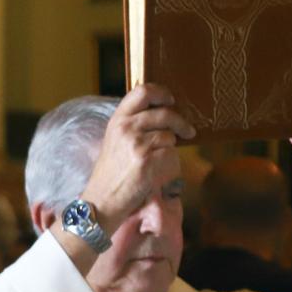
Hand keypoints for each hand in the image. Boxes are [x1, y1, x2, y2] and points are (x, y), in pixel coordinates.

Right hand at [78, 84, 194, 226]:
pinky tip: (157, 171)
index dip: (162, 92)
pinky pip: (171, 154)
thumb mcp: (116, 141)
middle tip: (188, 131)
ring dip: (170, 147)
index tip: (171, 100)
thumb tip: (164, 113)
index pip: (142, 91)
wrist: (103, 200)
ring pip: (170, 136)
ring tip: (158, 159)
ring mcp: (137, 144)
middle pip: (164, 113)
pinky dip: (170, 163)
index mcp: (118, 120)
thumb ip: (133, 124)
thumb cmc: (112, 173)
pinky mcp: (147, 160)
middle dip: (181, 123)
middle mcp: (126, 128)